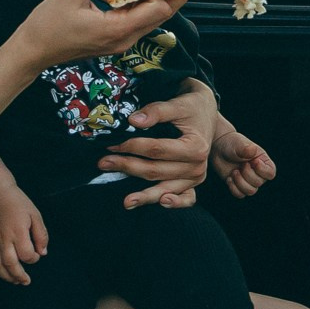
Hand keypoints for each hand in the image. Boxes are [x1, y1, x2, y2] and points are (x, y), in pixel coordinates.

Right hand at [0, 190, 47, 285]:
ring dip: (6, 276)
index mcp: (18, 231)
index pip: (26, 254)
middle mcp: (4, 238)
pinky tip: (3, 273)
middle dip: (19, 275)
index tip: (35, 255)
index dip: (33, 259)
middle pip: (10, 263)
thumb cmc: (19, 205)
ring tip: (16, 281)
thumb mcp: (35, 215)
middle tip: (26, 281)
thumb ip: (41, 235)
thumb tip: (42, 253)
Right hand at [11, 0, 191, 73]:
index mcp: (117, 29)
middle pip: (162, 15)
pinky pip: (138, 21)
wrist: (32, 52)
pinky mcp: (115, 40)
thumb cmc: (47, 25)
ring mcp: (121, 42)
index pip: (159, 10)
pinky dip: (146, 4)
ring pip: (152, 19)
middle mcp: (125, 39)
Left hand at [101, 83, 219, 207]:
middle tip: (103, 163)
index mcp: (196, 147)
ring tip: (125, 200)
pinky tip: (159, 204)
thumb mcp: (177, 104)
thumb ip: (157, 111)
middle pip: (156, 171)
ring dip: (143, 194)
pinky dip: (172, 204)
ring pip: (164, 188)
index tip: (112, 145)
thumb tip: (133, 121)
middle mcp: (198, 166)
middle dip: (127, 167)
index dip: (132, 147)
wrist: (205, 114)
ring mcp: (196, 177)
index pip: (157, 150)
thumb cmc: (191, 108)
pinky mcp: (193, 184)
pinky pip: (185, 199)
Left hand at [211, 127, 276, 197]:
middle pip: (258, 183)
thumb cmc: (232, 143)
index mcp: (263, 161)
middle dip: (247, 174)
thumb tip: (252, 150)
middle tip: (241, 164)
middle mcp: (258, 172)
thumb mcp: (239, 144)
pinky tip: (229, 178)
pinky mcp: (238, 185)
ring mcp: (248, 180)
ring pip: (250, 191)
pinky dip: (233, 188)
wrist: (219, 148)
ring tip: (233, 172)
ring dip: (240, 182)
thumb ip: (246, 148)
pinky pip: (240, 194)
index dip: (262, 170)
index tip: (252, 161)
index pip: (270, 173)